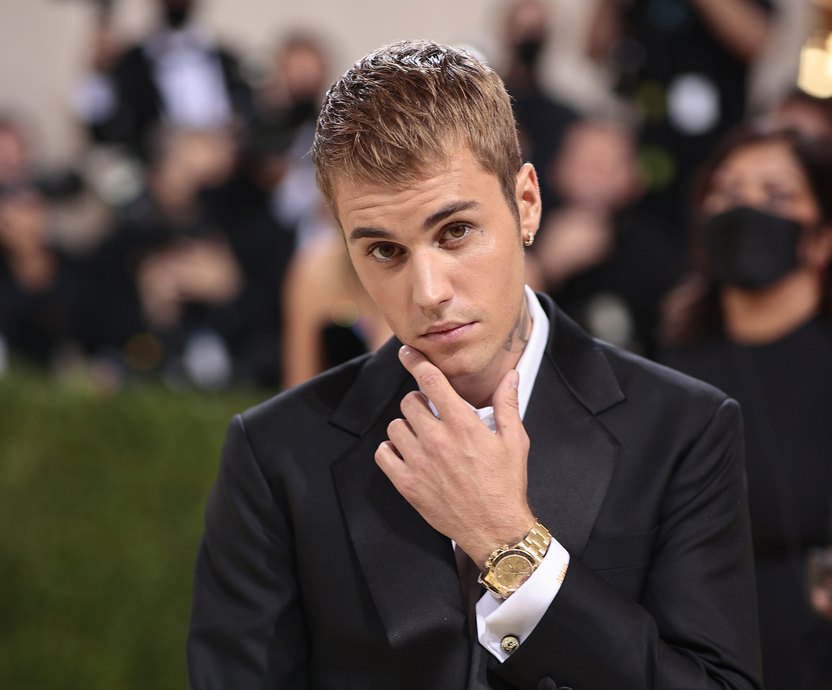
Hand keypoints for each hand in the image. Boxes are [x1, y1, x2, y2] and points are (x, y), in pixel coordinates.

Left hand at [375, 346, 534, 566]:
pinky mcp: (407, 483)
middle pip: (410, 401)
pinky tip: (407, 454)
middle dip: (420, 403)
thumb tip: (510, 375)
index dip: (415, 361)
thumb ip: (507, 404)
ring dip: (407, 427)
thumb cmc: (507, 484)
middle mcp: (437, 439)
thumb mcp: (515, 441)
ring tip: (423, 437)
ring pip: (395, 426)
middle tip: (433, 415)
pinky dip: (391, 450)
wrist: (495, 529)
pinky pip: (383, 454)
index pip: (430, 381)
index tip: (406, 353)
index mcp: (462, 425)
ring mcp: (419, 462)